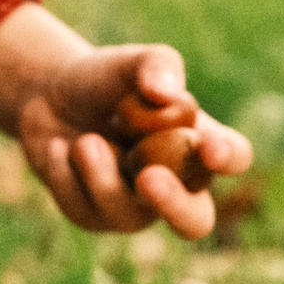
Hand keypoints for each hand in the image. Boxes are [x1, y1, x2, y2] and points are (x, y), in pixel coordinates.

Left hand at [18, 43, 250, 238]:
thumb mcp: (130, 62)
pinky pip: (85, 211)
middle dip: (174, 205)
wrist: (50, 96)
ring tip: (82, 141)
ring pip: (130, 216)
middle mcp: (177, 184)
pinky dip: (65, 176)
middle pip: (195, 221)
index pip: (233, 157)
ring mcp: (136, 207)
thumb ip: (155, 65)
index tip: (209, 147)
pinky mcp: (95, 216)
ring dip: (102, 178)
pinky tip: (57, 147)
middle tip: (148, 178)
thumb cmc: (106, 79)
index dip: (228, 157)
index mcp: (200, 144)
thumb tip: (165, 92)